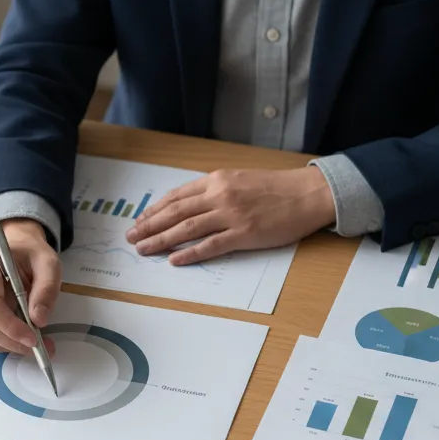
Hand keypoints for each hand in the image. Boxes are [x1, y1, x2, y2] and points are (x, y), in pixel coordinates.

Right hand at [0, 219, 61, 354]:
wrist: (15, 247)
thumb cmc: (30, 253)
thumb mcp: (48, 263)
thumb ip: (46, 289)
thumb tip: (39, 320)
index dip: (11, 327)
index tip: (34, 339)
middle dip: (14, 341)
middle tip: (43, 347)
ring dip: (12, 344)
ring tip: (38, 342)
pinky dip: (6, 340)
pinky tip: (23, 334)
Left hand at [125, 166, 335, 264]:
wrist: (308, 193)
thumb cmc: (276, 188)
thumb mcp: (239, 179)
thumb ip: (215, 190)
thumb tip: (190, 204)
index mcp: (216, 180)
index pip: (176, 196)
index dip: (154, 210)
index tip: (139, 220)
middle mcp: (219, 195)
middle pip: (175, 213)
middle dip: (149, 226)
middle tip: (131, 237)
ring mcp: (231, 215)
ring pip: (187, 229)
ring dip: (161, 240)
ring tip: (144, 250)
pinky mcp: (244, 234)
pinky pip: (211, 245)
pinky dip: (190, 253)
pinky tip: (174, 260)